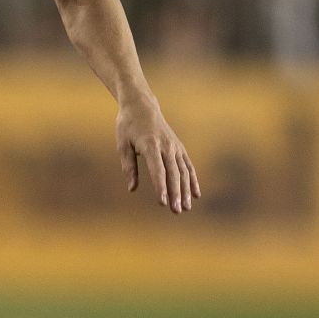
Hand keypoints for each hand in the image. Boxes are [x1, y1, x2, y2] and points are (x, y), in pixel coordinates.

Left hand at [117, 98, 199, 213]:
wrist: (142, 105)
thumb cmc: (128, 126)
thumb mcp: (122, 144)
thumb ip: (129, 166)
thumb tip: (132, 189)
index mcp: (150, 145)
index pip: (157, 170)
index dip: (160, 186)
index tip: (162, 202)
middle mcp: (166, 146)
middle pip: (173, 173)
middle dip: (175, 193)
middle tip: (175, 211)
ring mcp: (175, 146)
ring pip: (183, 171)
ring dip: (186, 190)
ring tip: (186, 208)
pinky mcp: (179, 147)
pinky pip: (188, 165)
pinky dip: (193, 180)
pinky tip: (196, 195)